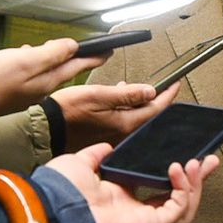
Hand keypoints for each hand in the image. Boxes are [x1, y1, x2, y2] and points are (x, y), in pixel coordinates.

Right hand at [0, 38, 103, 116]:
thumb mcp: (27, 60)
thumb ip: (51, 53)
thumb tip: (72, 46)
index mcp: (48, 80)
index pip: (78, 65)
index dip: (94, 56)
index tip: (108, 50)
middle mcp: (42, 88)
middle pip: (64, 69)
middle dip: (75, 57)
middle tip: (87, 49)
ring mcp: (29, 92)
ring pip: (46, 72)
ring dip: (52, 59)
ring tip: (53, 48)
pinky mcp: (15, 93)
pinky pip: (31, 76)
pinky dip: (32, 64)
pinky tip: (23, 57)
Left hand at [40, 143, 218, 222]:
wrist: (54, 211)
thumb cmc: (61, 192)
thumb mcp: (80, 163)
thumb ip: (96, 155)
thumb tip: (108, 147)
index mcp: (120, 197)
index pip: (156, 186)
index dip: (174, 172)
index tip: (187, 154)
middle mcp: (135, 211)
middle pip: (177, 197)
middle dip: (197, 179)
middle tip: (210, 160)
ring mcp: (144, 221)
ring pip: (183, 207)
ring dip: (194, 184)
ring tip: (197, 162)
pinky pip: (177, 210)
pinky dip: (183, 190)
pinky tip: (178, 170)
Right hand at [53, 81, 180, 150]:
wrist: (47, 128)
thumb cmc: (67, 110)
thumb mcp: (98, 94)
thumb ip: (126, 94)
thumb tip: (150, 91)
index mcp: (124, 123)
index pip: (156, 108)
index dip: (168, 94)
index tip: (175, 83)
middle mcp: (123, 134)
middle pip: (149, 116)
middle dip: (157, 100)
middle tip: (163, 86)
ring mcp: (115, 138)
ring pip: (137, 119)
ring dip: (140, 104)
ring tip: (137, 89)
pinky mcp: (106, 139)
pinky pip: (125, 124)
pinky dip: (128, 111)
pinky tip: (120, 101)